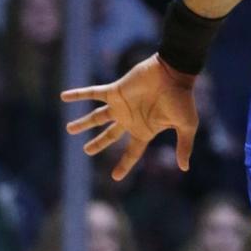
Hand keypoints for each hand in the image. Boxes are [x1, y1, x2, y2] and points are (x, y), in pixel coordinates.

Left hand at [63, 54, 198, 180]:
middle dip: (98, 143)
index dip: (124, 165)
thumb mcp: (186, 126)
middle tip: (86, 150)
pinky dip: (79, 94)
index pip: (132, 152)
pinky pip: (93, 93)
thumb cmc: (181, 99)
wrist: (173, 73)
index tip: (115, 177)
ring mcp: (121, 105)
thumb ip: (184, 146)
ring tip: (68, 129)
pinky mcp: (115, 90)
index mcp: (144, 130)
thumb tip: (185, 168)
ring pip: (97, 117)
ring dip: (83, 123)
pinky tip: (63, 97)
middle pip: (109, 136)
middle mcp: (130, 119)